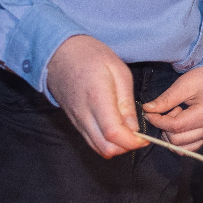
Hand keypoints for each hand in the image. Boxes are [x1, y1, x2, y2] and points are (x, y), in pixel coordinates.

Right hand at [47, 34, 142, 157]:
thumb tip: (134, 128)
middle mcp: (84, 114)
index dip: (132, 142)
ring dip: (116, 147)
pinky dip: (106, 142)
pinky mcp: (74, 122)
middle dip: (126, 148)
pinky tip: (115, 129)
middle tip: (138, 136)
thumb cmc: (91, 56)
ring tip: (127, 132)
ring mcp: (77, 120)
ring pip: (98, 148)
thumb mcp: (118, 71)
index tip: (144, 137)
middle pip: (106, 148)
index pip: (114, 133)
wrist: (59, 54)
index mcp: (97, 98)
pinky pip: (91, 140)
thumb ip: (127, 103)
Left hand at [144, 67, 202, 150]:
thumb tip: (147, 110)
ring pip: (181, 148)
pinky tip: (179, 125)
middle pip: (176, 140)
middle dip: (165, 127)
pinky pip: (188, 149)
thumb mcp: (184, 84)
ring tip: (176, 118)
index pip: (175, 126)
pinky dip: (178, 141)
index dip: (157, 121)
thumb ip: (166, 99)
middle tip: (169, 110)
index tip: (148, 113)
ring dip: (171, 136)